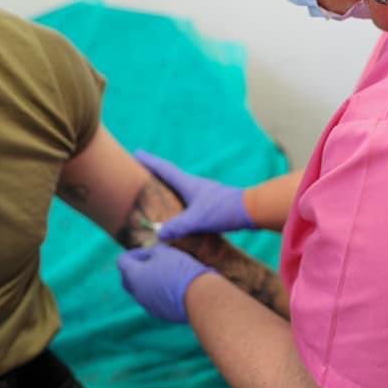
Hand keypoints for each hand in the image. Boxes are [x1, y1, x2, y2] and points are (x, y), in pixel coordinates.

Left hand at [117, 244, 214, 321]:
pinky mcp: (161, 314)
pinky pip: (154, 301)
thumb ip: (153, 252)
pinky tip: (171, 286)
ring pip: (141, 292)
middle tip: (149, 261)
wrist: (198, 297)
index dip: (132, 253)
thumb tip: (151, 255)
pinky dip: (157, 292)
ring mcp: (149, 306)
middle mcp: (137, 293)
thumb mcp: (165, 253)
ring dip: (147, 281)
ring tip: (162, 273)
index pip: (122, 262)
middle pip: (128, 280)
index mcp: (134, 276)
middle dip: (135, 269)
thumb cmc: (180, 270)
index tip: (146, 250)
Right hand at [135, 150, 255, 239]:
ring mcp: (205, 191)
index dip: (149, 161)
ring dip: (169, 183)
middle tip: (143, 167)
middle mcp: (195, 184)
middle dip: (156, 170)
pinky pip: (189, 194)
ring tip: (159, 187)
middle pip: (171, 173)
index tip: (136, 152)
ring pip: (181, 184)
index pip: (164, 169)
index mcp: (188, 184)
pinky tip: (182, 205)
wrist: (251, 209)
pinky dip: (180, 195)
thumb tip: (159, 234)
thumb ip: (177, 227)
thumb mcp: (197, 221)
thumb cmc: (223, 212)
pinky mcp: (212, 200)